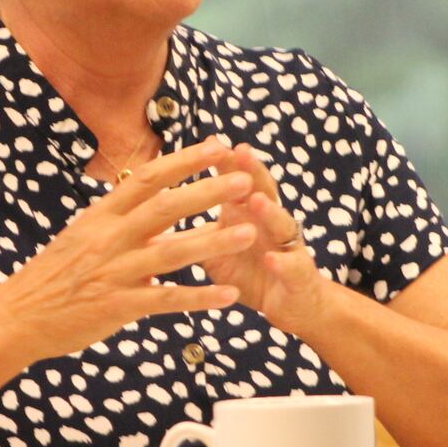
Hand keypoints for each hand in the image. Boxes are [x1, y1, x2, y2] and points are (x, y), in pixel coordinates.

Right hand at [0, 137, 257, 362]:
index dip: (184, 160)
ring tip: (248, 233)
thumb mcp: (82, 237)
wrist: (17, 316)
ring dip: (213, 242)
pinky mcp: (117, 306)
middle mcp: (108, 238)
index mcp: (100, 216)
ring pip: (171, 253)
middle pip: (165, 207)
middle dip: (207, 191)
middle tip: (244, 180)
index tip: (217, 146)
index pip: (147, 178)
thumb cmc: (52, 276)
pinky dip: (199, 298)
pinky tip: (228, 296)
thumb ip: (119, 222)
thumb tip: (155, 206)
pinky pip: (166, 300)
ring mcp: (113, 272)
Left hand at [200, 145, 301, 306]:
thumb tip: (148, 223)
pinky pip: (293, 267)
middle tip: (239, 151)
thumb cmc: (248, 270)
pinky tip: (273, 259)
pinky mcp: (299, 276)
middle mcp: (270, 223)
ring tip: (256, 200)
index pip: (236, 181)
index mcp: (247, 214)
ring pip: (282, 223)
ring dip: (270, 211)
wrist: (289, 304)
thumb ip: (190, 235)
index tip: (208, 142)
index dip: (224, 162)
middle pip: (263, 190)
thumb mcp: (215, 251)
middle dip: (251, 171)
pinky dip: (283, 263)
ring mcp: (288, 246)